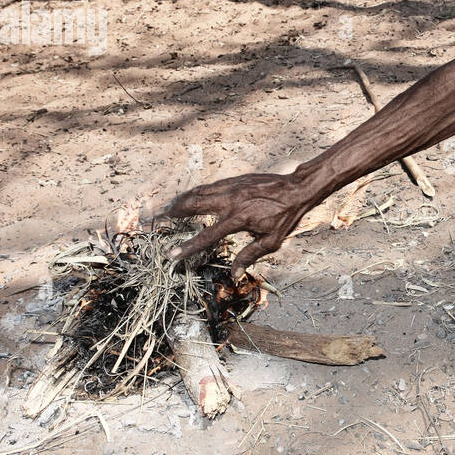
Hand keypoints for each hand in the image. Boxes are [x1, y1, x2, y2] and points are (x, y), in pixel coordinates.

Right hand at [161, 172, 312, 276]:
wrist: (297, 188)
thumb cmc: (285, 217)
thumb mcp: (271, 242)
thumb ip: (249, 256)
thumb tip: (233, 274)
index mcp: (238, 219)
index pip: (207, 236)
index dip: (188, 247)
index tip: (172, 254)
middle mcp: (230, 201)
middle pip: (193, 206)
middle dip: (173, 214)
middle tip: (158, 221)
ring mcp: (230, 188)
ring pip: (198, 193)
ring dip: (180, 201)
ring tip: (166, 209)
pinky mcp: (233, 180)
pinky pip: (208, 187)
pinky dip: (194, 192)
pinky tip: (188, 197)